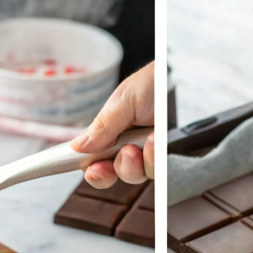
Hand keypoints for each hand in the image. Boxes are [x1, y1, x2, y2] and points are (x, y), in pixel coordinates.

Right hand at [71, 62, 154, 187]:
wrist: (176, 78)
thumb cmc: (150, 83)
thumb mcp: (122, 102)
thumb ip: (102, 127)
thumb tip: (77, 147)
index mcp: (111, 135)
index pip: (97, 163)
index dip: (95, 172)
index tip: (94, 171)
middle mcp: (129, 147)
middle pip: (117, 174)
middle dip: (120, 168)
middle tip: (127, 151)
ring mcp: (149, 153)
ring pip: (139, 175)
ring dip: (141, 160)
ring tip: (149, 139)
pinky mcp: (166, 155)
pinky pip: (159, 170)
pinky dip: (157, 158)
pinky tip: (157, 141)